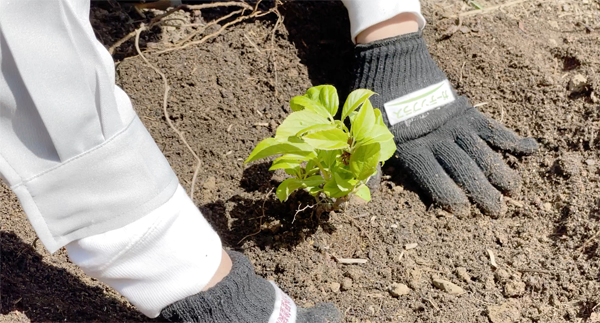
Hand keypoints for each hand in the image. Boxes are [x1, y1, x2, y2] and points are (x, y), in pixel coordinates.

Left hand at [352, 32, 537, 215]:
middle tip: (497, 211)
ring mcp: (455, 124)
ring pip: (482, 151)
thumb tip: (365, 194)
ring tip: (513, 189)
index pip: (434, 178)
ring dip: (500, 171)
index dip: (449, 195)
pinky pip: (493, 126)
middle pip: (464, 169)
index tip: (463, 211)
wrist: (393, 62)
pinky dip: (511, 138)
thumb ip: (371, 163)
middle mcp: (438, 139)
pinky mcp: (467, 110)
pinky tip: (530, 149)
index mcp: (413, 148)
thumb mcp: (366, 133)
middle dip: (482, 192)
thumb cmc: (377, 103)